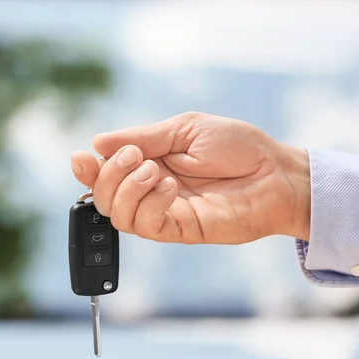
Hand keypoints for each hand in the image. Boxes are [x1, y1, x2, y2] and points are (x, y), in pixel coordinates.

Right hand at [71, 112, 310, 243]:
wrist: (277, 172)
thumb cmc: (239, 146)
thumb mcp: (187, 129)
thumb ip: (144, 137)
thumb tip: (98, 143)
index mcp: (151, 163)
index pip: (108, 174)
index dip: (89, 169)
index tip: (81, 157)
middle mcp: (153, 190)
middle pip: (106, 198)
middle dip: (109, 176)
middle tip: (136, 156)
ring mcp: (166, 212)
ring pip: (119, 216)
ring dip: (127, 190)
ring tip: (155, 170)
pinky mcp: (183, 230)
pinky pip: (147, 227)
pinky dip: (148, 204)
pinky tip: (168, 187)